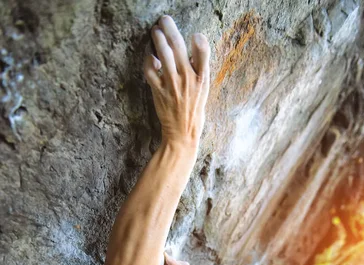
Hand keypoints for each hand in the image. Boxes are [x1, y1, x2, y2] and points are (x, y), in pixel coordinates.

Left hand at [143, 15, 209, 149]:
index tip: (195, 35)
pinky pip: (150, 71)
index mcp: (202, 79)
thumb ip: (198, 68)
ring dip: (157, 39)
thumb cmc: (193, 110)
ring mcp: (172, 86)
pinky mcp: (159, 92)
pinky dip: (148, 61)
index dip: (199, 41)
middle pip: (178, 48)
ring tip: (155, 31)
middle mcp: (188, 80)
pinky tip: (149, 56)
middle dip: (170, 29)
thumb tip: (191, 46)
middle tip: (164, 20)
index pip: (203, 53)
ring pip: (164, 55)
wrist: (182, 133)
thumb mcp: (203, 90)